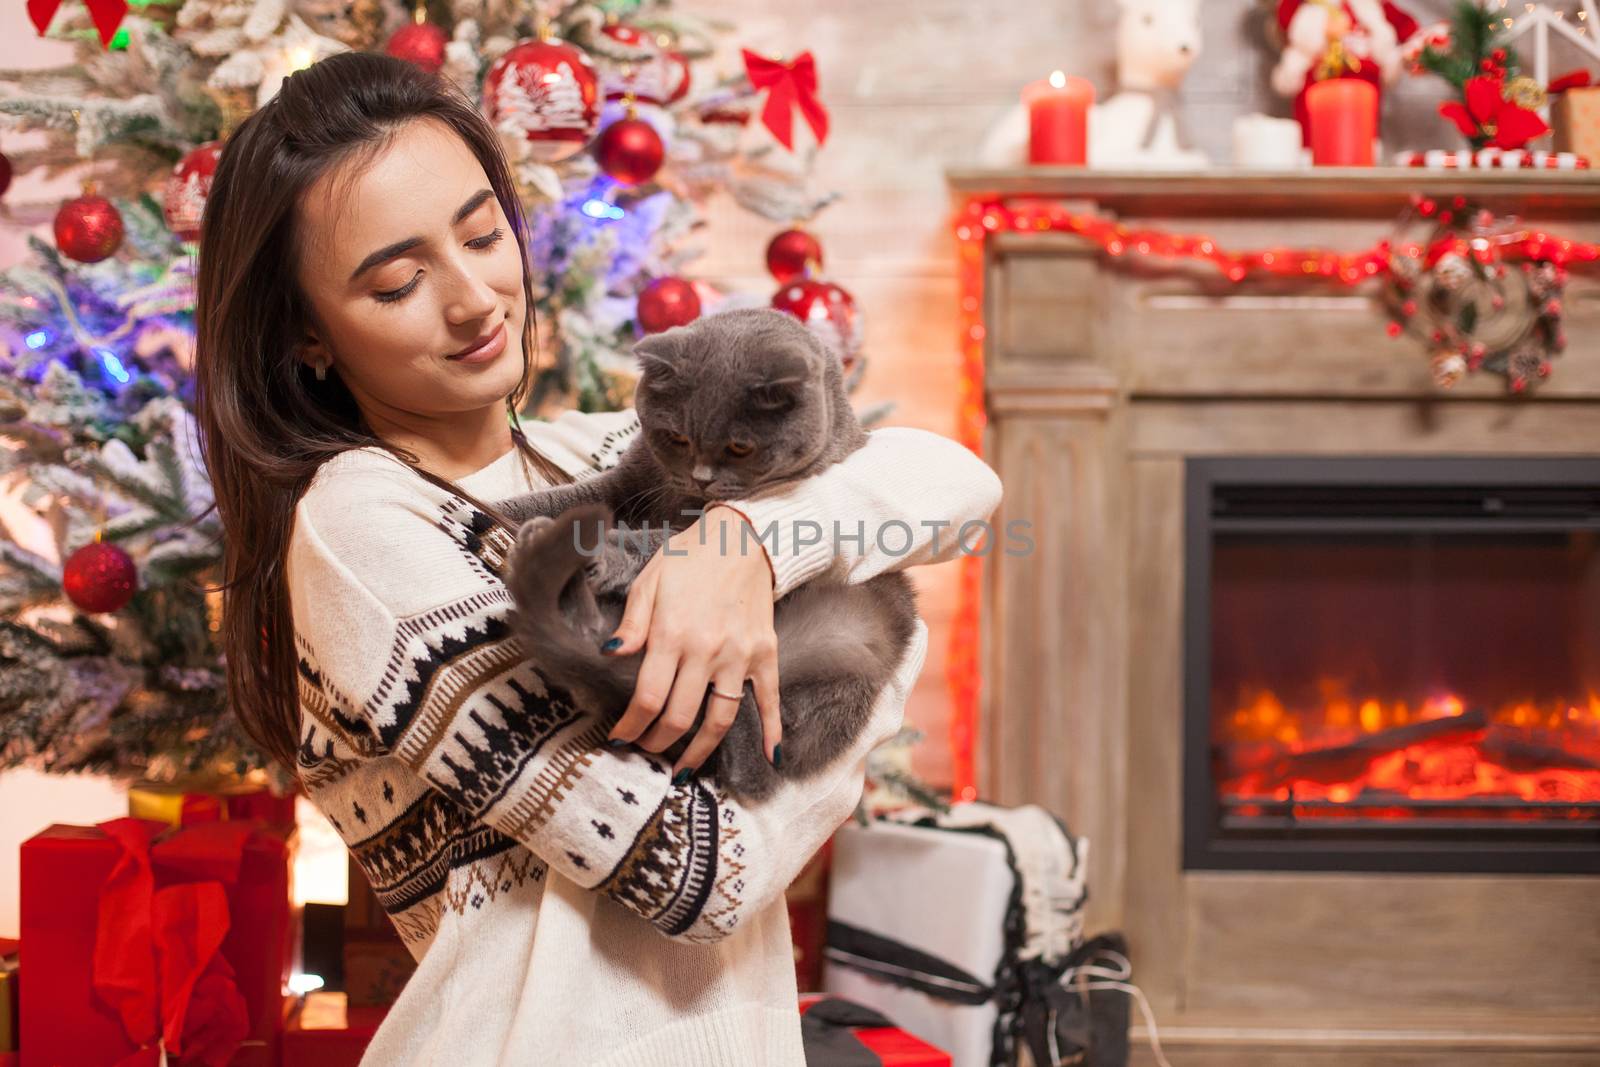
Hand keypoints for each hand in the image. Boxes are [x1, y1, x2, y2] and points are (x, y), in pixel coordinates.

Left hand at [602, 504, 781, 779]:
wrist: (744, 536)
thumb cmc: (691, 557)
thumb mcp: (650, 580)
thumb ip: (633, 622)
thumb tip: (611, 654)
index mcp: (673, 633)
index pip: (648, 697)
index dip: (631, 727)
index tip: (619, 740)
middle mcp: (707, 650)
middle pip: (681, 716)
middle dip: (657, 743)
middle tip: (645, 752)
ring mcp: (740, 655)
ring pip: (721, 719)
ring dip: (700, 751)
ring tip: (682, 770)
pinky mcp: (766, 654)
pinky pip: (769, 699)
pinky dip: (772, 730)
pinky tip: (771, 758)